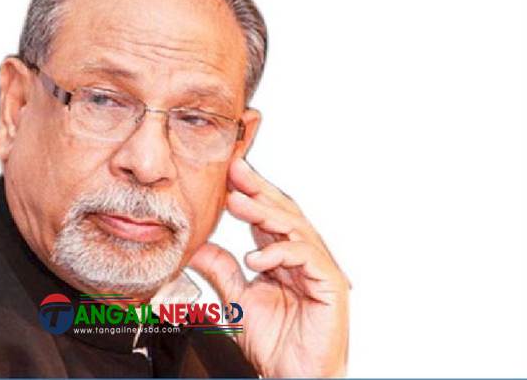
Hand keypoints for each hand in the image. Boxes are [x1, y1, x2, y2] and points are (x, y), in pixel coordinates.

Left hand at [188, 158, 349, 377]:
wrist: (294, 376)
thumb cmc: (275, 343)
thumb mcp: (237, 299)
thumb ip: (221, 270)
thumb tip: (195, 247)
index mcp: (281, 257)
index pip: (264, 216)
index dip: (248, 192)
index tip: (226, 172)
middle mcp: (301, 257)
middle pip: (282, 212)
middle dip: (258, 189)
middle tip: (235, 169)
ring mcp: (318, 268)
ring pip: (294, 227)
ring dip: (264, 212)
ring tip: (237, 202)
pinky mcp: (331, 284)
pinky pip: (306, 257)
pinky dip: (280, 253)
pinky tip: (256, 259)